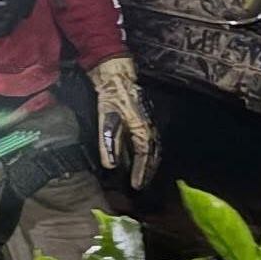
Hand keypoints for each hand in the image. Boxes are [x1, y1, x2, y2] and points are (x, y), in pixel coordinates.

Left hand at [87, 56, 159, 188]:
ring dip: (148, 162)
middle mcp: (149, 126)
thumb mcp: (106, 118)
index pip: (145, 155)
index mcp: (143, 128)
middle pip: (153, 154)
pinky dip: (145, 152)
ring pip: (152, 147)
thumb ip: (108, 142)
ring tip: (141, 175)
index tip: (136, 185)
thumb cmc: (112, 94)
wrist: (116, 74)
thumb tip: (111, 165)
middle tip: (140, 184)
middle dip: (148, 170)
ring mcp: (148, 121)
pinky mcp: (143, 118)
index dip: (141, 171)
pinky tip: (137, 156)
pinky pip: (148, 140)